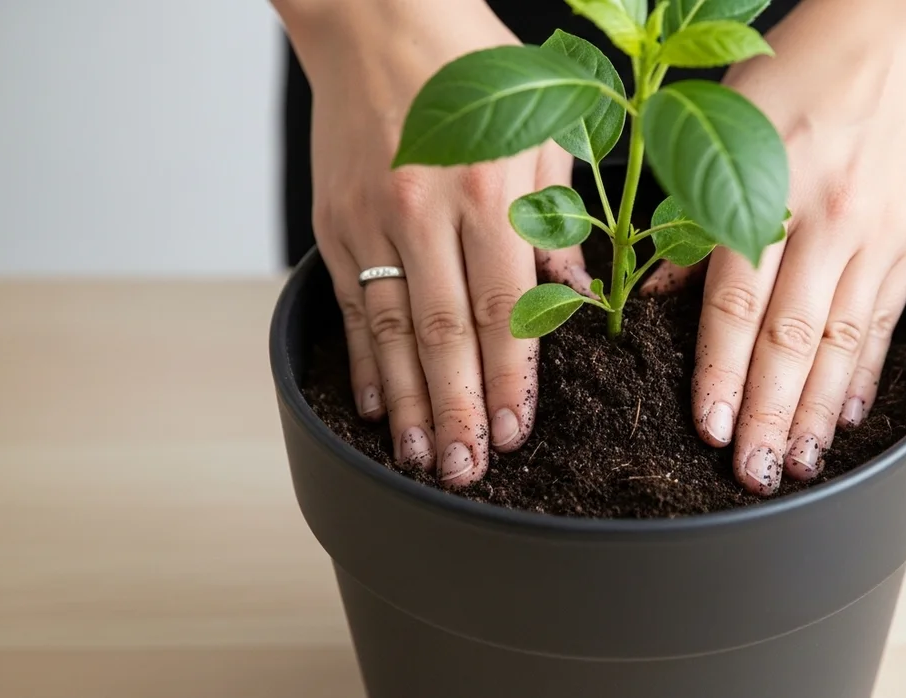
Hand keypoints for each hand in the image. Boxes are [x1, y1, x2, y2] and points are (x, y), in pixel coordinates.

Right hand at [280, 1, 585, 486]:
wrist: (378, 16)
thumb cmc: (473, 65)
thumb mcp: (543, 131)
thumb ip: (556, 221)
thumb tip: (571, 299)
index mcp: (490, 190)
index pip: (505, 311)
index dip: (511, 380)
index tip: (517, 433)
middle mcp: (427, 210)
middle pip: (446, 335)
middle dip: (460, 411)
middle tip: (469, 471)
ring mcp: (372, 218)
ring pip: (394, 331)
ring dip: (409, 403)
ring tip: (422, 459)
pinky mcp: (334, 220)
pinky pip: (353, 303)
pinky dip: (364, 360)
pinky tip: (375, 406)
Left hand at [644, 1, 905, 494]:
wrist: (902, 34)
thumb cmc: (798, 69)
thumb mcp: (722, 121)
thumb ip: (691, 212)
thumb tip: (658, 295)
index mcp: (767, 188)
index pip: (737, 303)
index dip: (720, 371)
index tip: (709, 426)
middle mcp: (827, 218)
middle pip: (792, 338)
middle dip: (767, 413)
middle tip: (752, 473)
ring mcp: (877, 234)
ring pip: (843, 341)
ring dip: (815, 411)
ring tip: (798, 464)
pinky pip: (884, 320)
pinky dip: (863, 373)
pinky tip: (844, 415)